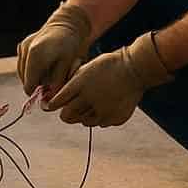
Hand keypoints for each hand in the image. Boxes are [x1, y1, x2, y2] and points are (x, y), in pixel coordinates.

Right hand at [16, 4, 93, 104]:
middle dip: (38, 84)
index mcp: (36, 56)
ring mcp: (22, 47)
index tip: (51, 93)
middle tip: (54, 80)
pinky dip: (32, 69)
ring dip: (35, 77)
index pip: (29, 86)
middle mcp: (26, 50)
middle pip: (26, 80)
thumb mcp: (68, 67)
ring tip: (50, 72)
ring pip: (23, 74)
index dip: (39, 94)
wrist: (68, 24)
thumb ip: (57, 85)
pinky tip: (45, 65)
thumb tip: (47, 103)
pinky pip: (24, 65)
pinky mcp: (22, 46)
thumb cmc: (71, 47)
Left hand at [53, 32, 172, 127]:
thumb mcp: (86, 68)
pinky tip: (105, 106)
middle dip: (66, 114)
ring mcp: (103, 110)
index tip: (52, 106)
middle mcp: (89, 99)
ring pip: (84, 122)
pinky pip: (101, 123)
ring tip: (90, 106)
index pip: (57, 102)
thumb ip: (73, 84)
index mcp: (79, 84)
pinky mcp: (115, 118)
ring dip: (83, 116)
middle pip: (67, 116)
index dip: (53, 105)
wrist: (135, 69)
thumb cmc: (108, 65)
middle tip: (68, 112)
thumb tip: (60, 98)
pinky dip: (100, 117)